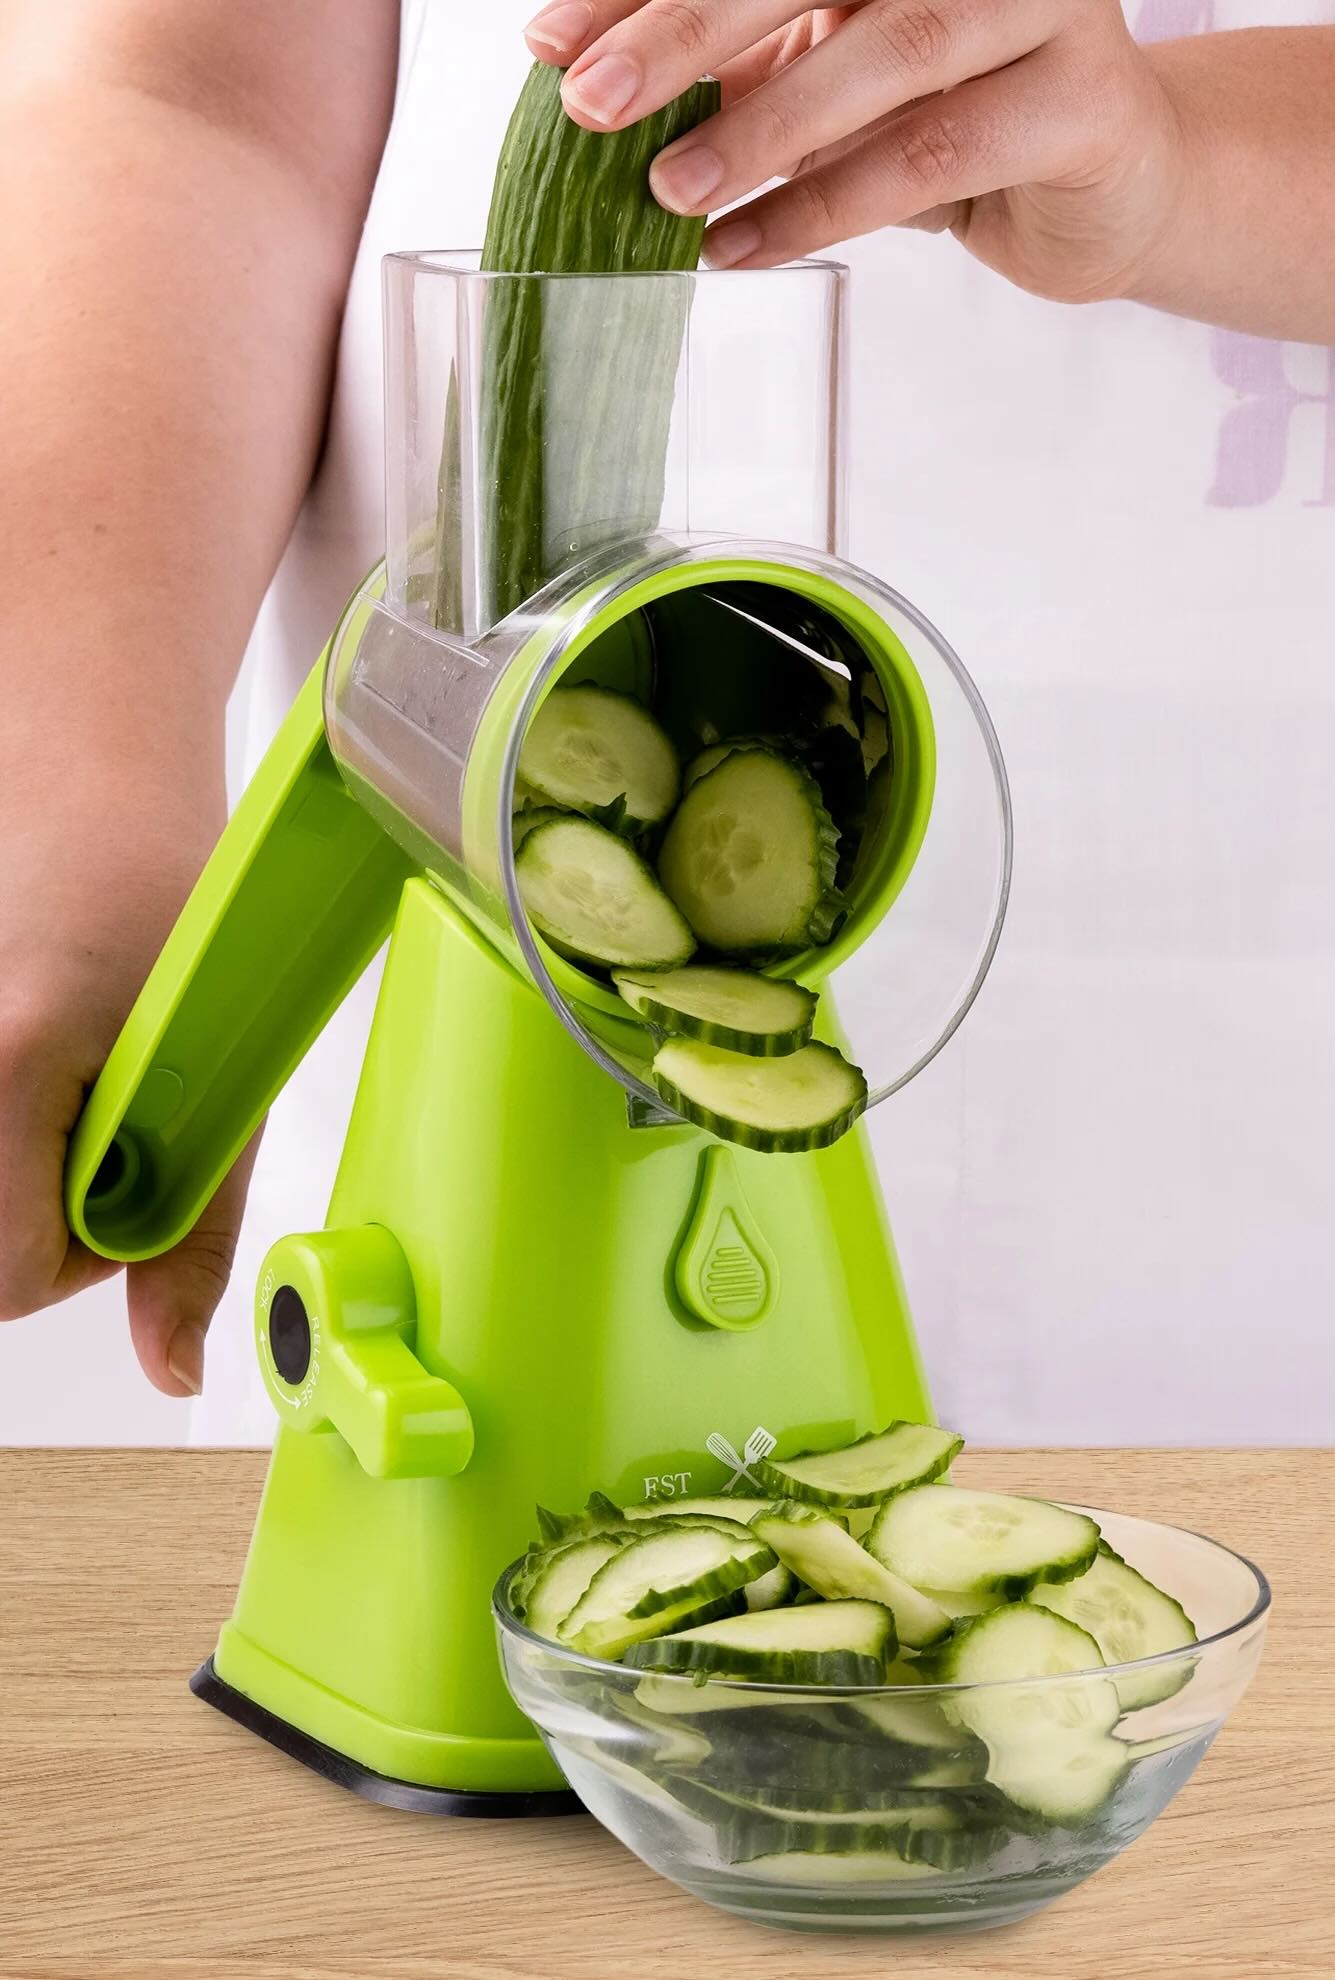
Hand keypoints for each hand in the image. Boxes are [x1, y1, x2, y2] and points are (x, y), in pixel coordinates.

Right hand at [0, 782, 255, 1398]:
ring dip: (14, 1168)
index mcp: (5, 1064)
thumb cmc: (156, 884)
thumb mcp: (217, 1069)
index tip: (132, 1179)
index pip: (8, 1281)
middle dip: (37, 1217)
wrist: (79, 771)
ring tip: (58, 1080)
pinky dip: (1, 1132)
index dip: (87, 1260)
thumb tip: (174, 1366)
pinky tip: (28, 1063)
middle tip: (92, 1121)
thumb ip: (194, 1231)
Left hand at [523, 1, 1185, 306]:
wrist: (1105, 178)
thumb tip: (578, 63)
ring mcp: (1049, 2)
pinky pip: (931, 157)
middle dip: (683, 34)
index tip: (549, 43)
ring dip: (760, 131)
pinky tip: (741, 250)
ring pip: (884, 59)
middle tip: (590, 105)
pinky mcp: (1084, 100)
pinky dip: (821, 209)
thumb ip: (732, 52)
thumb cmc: (951, 109)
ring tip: (669, 195)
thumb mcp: (825, 67)